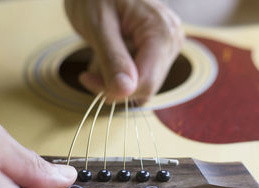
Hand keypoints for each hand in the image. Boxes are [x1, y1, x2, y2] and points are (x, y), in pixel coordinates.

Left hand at [65, 0, 184, 103]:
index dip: (116, 90)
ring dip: (115, 79)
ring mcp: (168, 46)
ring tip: (100, 54)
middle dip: (114, 85)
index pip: (147, 83)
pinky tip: (109, 55)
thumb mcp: (98, 25)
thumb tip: (124, 91)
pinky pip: (141, 76)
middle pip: (146, 86)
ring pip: (143, 85)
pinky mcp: (160, 51)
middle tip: (88, 71)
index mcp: (162, 31)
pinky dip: (121, 73)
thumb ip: (112, 58)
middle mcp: (172, 40)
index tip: (87, 79)